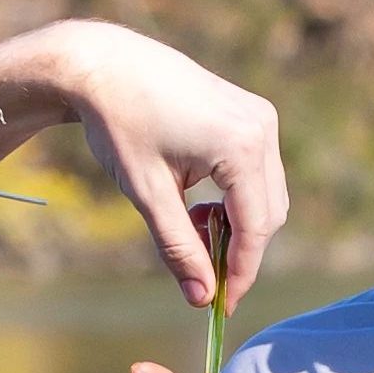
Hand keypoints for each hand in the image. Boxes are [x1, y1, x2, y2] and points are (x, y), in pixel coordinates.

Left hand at [48, 22, 286, 308]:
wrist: (104, 65)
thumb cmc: (119, 125)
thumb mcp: (147, 194)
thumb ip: (179, 248)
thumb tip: (202, 300)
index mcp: (242, 147)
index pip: (257, 228)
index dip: (242, 273)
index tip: (222, 307)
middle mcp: (262, 128)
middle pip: (269, 214)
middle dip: (240, 251)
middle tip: (201, 276)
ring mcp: (260, 117)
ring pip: (266, 195)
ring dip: (237, 225)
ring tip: (190, 230)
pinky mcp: (251, 114)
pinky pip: (257, 173)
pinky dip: (235, 199)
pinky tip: (198, 204)